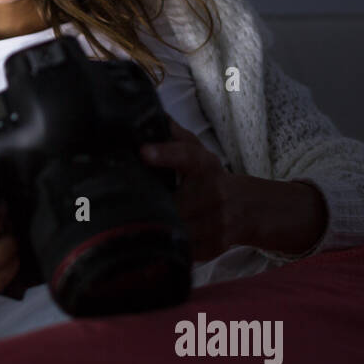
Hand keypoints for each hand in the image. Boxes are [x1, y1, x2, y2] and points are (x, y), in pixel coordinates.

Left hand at [139, 116, 256, 262]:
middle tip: (116, 203)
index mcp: (203, 166)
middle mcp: (212, 194)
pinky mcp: (214, 246)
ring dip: (152, 228)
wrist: (248, 209)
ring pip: (174, 228)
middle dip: (146, 204)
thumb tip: (151, 115)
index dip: (165, 153)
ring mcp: (216, 222)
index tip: (143, 151)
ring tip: (127, 225)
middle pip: (171, 202)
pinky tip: (149, 243)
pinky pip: (181, 249)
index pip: (186, 155)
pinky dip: (163, 246)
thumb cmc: (211, 178)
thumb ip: (174, 135)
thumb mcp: (198, 153)